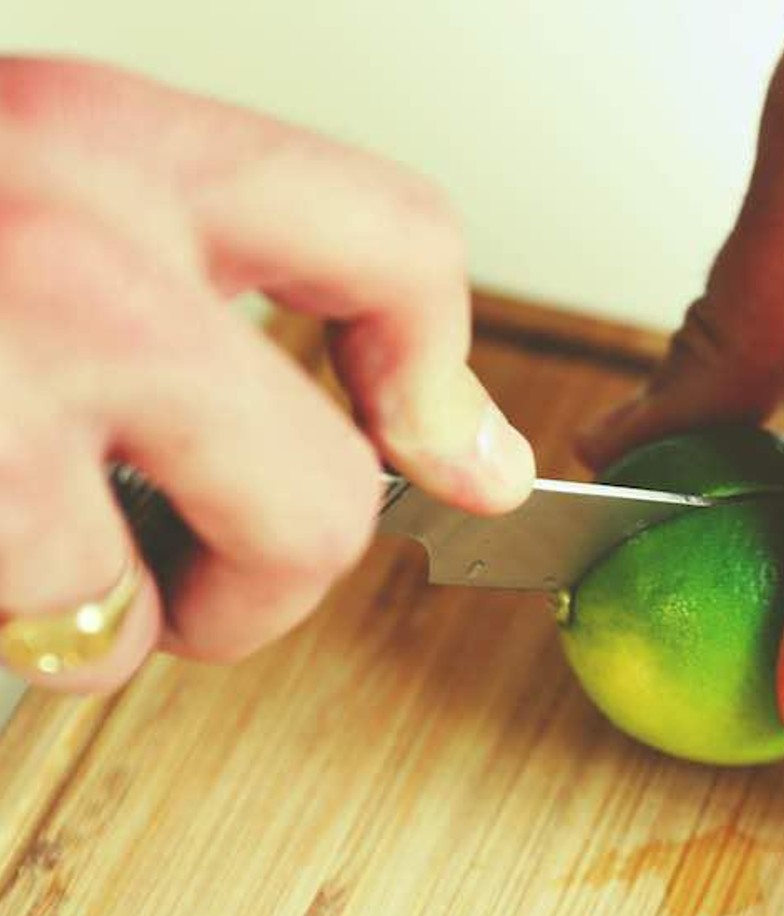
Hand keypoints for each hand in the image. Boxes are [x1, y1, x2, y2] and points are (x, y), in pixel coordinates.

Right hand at [0, 58, 533, 690]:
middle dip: (257, 584)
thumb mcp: (36, 217)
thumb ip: (214, 304)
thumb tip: (451, 443)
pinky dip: (0, 628)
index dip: (443, 376)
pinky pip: (38, 631)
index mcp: (106, 143)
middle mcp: (64, 241)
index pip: (391, 243)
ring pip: (150, 604)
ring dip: (84, 615)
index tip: (465, 464)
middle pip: (320, 498)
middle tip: (171, 578)